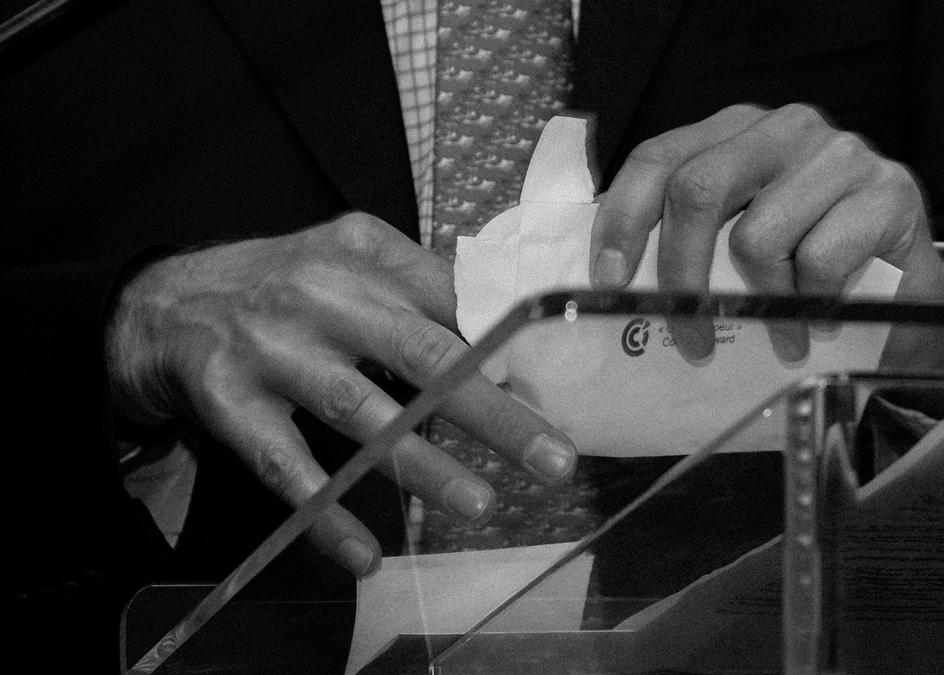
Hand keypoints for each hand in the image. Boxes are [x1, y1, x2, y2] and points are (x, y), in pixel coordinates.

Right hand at [106, 213, 576, 575]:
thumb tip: (513, 348)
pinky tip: (365, 555)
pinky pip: (284, 466)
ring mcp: (272, 348)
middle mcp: (321, 294)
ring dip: (421, 463)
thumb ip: (425, 291)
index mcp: (366, 253)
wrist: (160, 299)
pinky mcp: (226, 400)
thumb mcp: (353, 261)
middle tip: (556, 459)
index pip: (455, 299)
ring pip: (359, 411)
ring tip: (480, 505)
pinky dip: (325, 514)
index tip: (563, 391)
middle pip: (423, 354)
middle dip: (494, 410)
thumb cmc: (284, 285)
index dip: (511, 348)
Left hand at [589, 104, 943, 359]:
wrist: (908, 291)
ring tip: (778, 335)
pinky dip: (811, 307)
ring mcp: (840, 153)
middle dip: (680, 275)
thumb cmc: (806, 269)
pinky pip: (819, 261)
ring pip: (757, 236)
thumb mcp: (737, 244)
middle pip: (698, 191)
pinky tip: (821, 321)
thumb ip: (687, 241)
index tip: (610, 283)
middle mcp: (784, 128)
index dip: (624, 221)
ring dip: (759, 305)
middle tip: (687, 335)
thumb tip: (611, 284)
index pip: (658, 159)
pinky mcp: (890, 191)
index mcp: (734, 131)